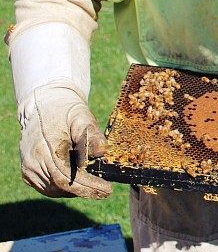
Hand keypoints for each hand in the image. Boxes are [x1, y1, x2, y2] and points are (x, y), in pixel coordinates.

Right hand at [19, 81, 111, 198]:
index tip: (107, 190)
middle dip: (85, 190)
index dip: (87, 186)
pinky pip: (49, 186)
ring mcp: (29, 168)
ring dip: (76, 189)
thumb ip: (92, 135)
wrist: (44, 107)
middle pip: (61, 185)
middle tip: (105, 190)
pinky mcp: (28, 173)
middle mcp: (33, 161)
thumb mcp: (83, 117)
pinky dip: (65, 186)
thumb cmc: (67, 112)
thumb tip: (102, 152)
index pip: (66, 175)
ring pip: (55, 189)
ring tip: (94, 182)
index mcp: (45, 146)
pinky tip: (79, 179)